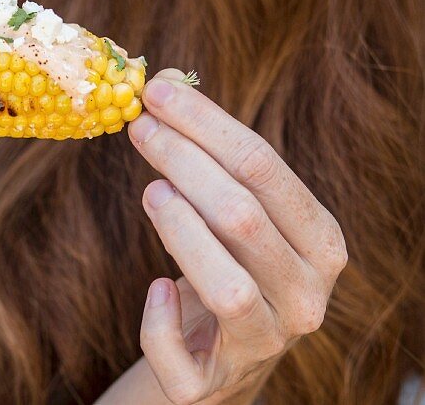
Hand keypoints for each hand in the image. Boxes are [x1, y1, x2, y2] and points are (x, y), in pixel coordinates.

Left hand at [127, 68, 347, 404]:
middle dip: (183, 161)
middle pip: (243, 216)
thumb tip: (161, 82)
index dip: (205, 123)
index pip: (265, 168)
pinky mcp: (211, 385)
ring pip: (228, 288)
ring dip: (182, 232)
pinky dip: (159, 319)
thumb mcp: (231, 212)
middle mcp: (305, 297)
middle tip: (137, 128)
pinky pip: (181, 352)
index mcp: (320, 243)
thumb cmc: (223, 263)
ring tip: (150, 192)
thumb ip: (209, 156)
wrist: (215, 359)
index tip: (154, 90)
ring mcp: (264, 346)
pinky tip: (153, 288)